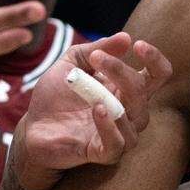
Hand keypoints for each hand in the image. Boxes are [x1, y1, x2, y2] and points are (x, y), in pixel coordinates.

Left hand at [14, 33, 171, 188]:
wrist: (31, 128)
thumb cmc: (55, 96)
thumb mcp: (71, 63)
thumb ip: (96, 49)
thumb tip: (125, 37)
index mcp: (125, 88)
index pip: (157, 75)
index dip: (155, 60)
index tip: (137, 45)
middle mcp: (128, 112)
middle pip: (143, 91)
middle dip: (121, 71)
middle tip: (96, 59)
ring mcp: (117, 133)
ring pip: (137, 118)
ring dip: (117, 98)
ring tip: (93, 89)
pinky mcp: (102, 152)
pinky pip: (118, 144)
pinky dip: (110, 126)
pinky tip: (97, 109)